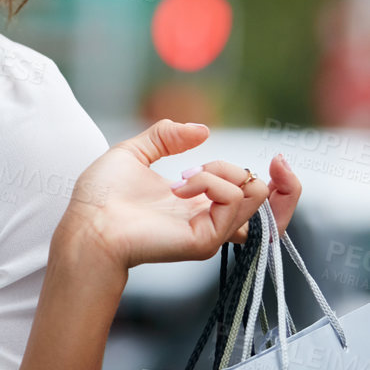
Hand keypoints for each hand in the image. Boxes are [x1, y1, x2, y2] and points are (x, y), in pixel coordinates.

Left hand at [60, 120, 300, 274]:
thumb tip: (203, 130)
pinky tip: (180, 185)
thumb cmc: (102, 195)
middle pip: (272, 209)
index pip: (254, 201)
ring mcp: (210, 231)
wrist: (87, 223)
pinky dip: (212, 182)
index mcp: (199, 203)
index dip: (279, 183)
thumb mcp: (135, 152)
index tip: (278, 158)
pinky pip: (231, 202)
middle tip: (277, 161)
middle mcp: (211, 219)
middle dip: (282, 180)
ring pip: (254, 196)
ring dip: (225, 171)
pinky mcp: (205, 239)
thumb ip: (167, 137)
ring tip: (187, 175)